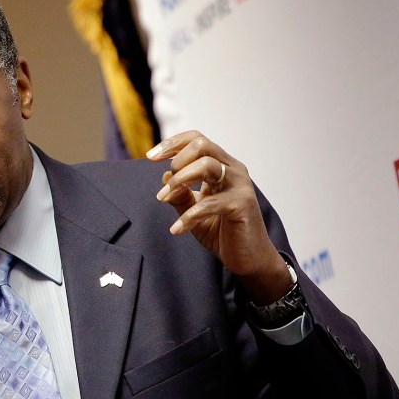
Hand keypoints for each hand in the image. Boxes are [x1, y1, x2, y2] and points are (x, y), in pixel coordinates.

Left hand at [147, 130, 290, 304]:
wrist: (248, 259)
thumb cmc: (223, 232)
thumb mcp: (193, 211)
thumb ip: (180, 195)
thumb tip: (164, 176)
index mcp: (222, 166)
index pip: (197, 140)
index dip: (172, 143)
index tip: (150, 157)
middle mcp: (233, 170)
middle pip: (202, 145)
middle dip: (176, 160)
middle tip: (165, 185)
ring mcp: (240, 186)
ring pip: (206, 165)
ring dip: (179, 181)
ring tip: (164, 199)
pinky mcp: (242, 205)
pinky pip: (209, 203)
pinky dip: (188, 216)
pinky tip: (176, 229)